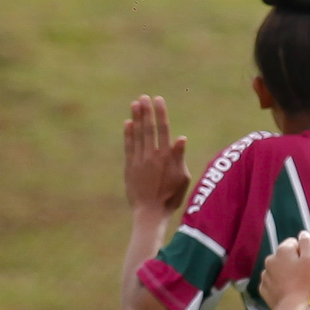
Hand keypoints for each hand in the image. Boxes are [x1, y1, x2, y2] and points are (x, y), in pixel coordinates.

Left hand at [124, 95, 189, 213]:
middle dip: (146, 112)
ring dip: (136, 118)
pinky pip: (128, 147)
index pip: (163, 129)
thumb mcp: (182, 178)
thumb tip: (181, 138)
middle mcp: (152, 156)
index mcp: (166, 157)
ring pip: (137, 135)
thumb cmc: (171, 197)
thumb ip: (179, 157)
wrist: (150, 212)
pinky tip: (128, 124)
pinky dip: (128, 134)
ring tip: (135, 104)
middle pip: (148, 128)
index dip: (160, 113)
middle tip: (143, 97)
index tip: (158, 100)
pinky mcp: (130, 167)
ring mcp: (139, 161)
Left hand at [260, 234, 309, 309]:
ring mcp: (264, 275)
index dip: (302, 252)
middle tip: (302, 275)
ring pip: (277, 269)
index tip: (307, 265)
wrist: (292, 308)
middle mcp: (270, 259)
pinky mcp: (263, 288)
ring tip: (294, 285)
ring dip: (284, 273)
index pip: (293, 243)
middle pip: (284, 256)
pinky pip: (272, 282)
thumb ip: (306, 243)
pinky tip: (286, 292)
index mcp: (282, 250)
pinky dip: (278, 284)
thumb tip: (302, 233)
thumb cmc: (305, 283)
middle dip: (292, 262)